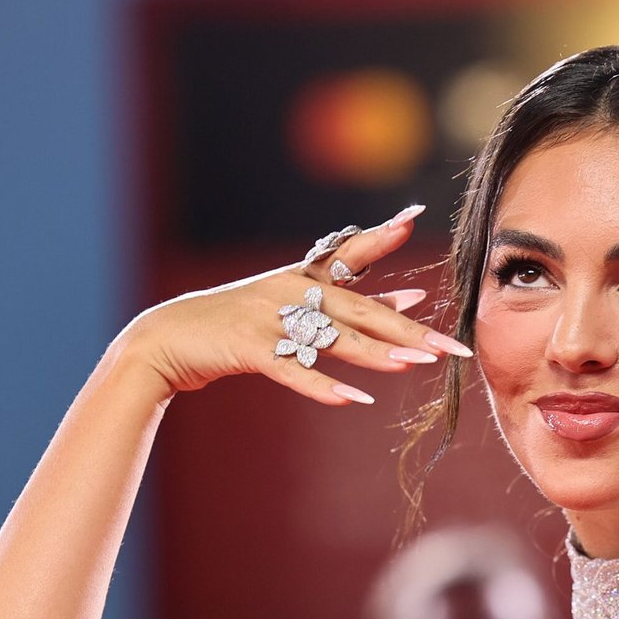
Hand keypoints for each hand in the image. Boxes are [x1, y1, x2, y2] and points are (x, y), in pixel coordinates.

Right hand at [116, 205, 470, 404]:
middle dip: (407, 327)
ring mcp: (267, 318)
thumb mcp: (294, 305)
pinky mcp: (247, 348)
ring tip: (416, 364)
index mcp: (302, 277)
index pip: (350, 252)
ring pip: (332, 339)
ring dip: (376, 353)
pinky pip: (292, 370)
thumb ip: (353, 302)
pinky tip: (353, 400)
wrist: (167, 339)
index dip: (381, 237)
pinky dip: (322, 385)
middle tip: (451, 342)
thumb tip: (413, 300)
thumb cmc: (239, 323)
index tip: (414, 219)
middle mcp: (289, 291)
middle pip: (358, 309)